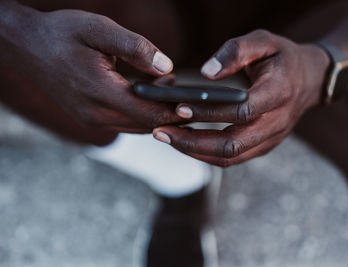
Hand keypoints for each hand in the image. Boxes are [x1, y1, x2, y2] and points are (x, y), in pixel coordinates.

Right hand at [0, 4, 182, 133]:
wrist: (26, 46)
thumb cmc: (61, 34)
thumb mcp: (99, 29)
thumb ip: (136, 48)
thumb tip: (167, 67)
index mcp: (100, 93)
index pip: (149, 113)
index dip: (176, 111)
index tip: (196, 101)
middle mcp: (96, 115)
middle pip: (147, 124)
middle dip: (170, 111)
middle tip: (186, 90)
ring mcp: (92, 120)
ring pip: (137, 126)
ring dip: (157, 111)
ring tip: (168, 85)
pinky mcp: (91, 119)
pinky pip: (125, 122)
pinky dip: (142, 111)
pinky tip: (148, 91)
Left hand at [152, 30, 328, 165]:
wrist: (311, 80)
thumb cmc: (283, 58)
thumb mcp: (264, 41)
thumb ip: (236, 51)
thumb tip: (205, 73)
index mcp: (279, 93)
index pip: (242, 110)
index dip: (210, 112)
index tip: (179, 107)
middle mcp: (276, 123)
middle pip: (232, 145)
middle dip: (192, 142)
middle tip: (160, 131)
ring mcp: (271, 139)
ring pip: (229, 157)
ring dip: (195, 151)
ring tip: (166, 137)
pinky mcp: (263, 146)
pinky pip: (232, 158)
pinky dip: (206, 154)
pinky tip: (185, 142)